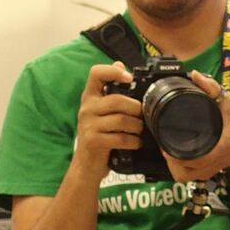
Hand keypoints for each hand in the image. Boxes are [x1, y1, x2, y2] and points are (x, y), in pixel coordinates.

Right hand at [71, 62, 143, 176]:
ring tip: (140, 131)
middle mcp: (87, 108)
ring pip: (121, 120)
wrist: (86, 165)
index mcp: (90, 97)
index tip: (129, 77)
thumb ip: (110, 91)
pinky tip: (136, 143)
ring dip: (137, 126)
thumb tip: (119, 64)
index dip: (113, 71)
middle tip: (143, 116)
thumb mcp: (101, 112)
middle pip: (117, 100)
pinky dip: (133, 141)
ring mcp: (89, 125)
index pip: (96, 73)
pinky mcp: (93, 141)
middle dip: (136, 108)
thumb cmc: (99, 136)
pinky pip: (120, 138)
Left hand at [159, 70, 229, 182]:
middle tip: (163, 140)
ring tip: (167, 147)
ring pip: (182, 176)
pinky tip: (173, 155)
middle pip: (183, 171)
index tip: (165, 142)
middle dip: (169, 157)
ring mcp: (208, 171)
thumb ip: (212, 89)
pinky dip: (177, 168)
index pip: (195, 159)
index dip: (176, 155)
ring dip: (172, 164)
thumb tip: (195, 76)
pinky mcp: (204, 173)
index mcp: (220, 149)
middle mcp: (213, 163)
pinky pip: (185, 176)